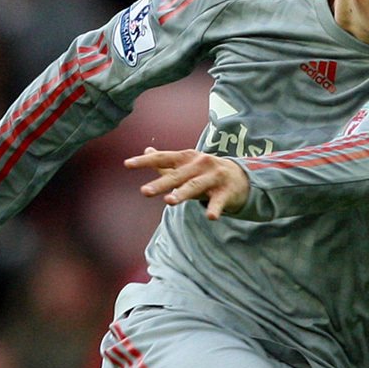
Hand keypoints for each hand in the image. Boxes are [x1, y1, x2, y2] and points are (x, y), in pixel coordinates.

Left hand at [126, 146, 249, 219]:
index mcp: (187, 158)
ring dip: (182, 193)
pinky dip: (215, 208)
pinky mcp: (226, 191)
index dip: (145, 161)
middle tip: (144, 192)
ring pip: (195, 186)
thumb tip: (146, 150)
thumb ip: (166, 161)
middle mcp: (199, 164)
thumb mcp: (187, 164)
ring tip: (169, 201)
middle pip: (177, 175)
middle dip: (161, 183)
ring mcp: (213, 177)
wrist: (241, 176)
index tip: (127, 164)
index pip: (163, 158)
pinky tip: (210, 217)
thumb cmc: (207, 172)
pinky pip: (219, 201)